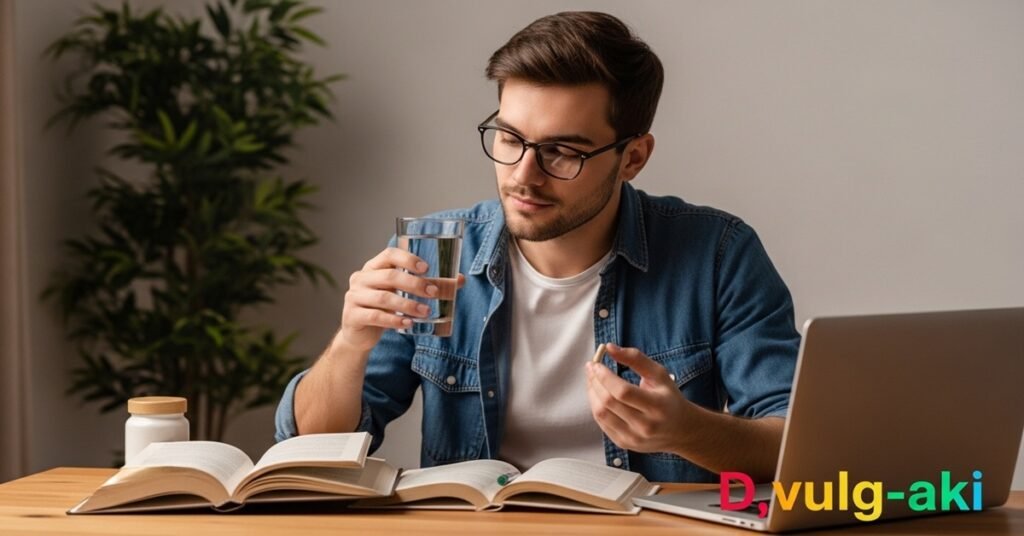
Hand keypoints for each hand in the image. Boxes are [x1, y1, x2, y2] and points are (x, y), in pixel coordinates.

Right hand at [339, 247, 464, 352]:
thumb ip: (427, 285)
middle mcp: (361, 278)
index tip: (427, 268)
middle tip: (434, 292)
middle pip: (389, 276)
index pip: (389, 254)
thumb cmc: (384, 307)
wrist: (359, 334)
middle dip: (414, 284)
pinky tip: (408, 324)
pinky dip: (394, 320)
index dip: (408, 259)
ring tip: (426, 311)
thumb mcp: (401, 293)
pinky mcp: (352, 315)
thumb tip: (460, 280)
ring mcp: (354, 296)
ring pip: (384, 298)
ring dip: (408, 304)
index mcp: (373, 267)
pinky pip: (375, 316)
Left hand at [584, 343, 695, 453]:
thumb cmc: (669, 398)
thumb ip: (635, 358)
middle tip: (591, 368)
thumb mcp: (659, 374)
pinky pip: (601, 424)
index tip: (596, 364)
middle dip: (594, 382)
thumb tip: (609, 348)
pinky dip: (596, 406)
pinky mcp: (624, 444)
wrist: (681, 431)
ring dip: (591, 393)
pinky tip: (597, 395)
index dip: (605, 376)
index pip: (623, 391)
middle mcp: (645, 425)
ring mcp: (633, 437)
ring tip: (592, 380)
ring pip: (601, 414)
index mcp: (657, 406)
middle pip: (609, 402)